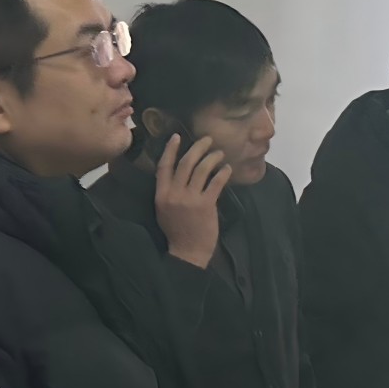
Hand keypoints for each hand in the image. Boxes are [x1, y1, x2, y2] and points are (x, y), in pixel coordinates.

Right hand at [153, 133, 229, 268]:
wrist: (187, 251)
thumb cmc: (176, 231)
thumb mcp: (164, 209)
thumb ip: (168, 191)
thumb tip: (178, 172)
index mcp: (161, 194)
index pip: (164, 166)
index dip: (170, 149)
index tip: (177, 136)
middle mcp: (174, 194)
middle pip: (185, 163)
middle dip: (198, 148)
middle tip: (207, 139)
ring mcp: (190, 199)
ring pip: (202, 169)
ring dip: (212, 158)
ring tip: (219, 153)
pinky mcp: (206, 205)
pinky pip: (216, 182)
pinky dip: (223, 173)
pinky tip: (227, 169)